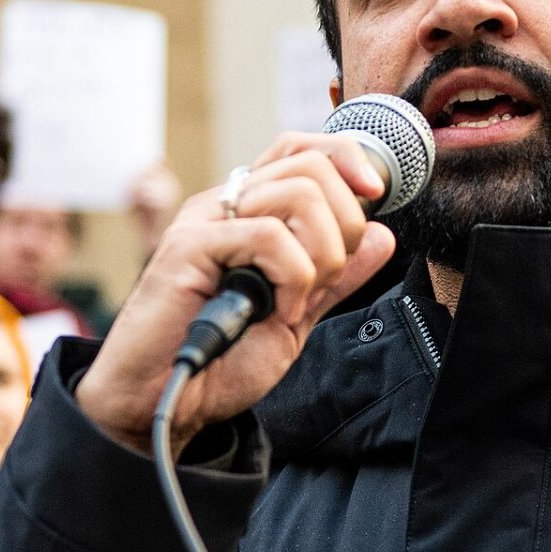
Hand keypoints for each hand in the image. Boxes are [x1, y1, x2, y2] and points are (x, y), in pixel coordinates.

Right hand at [80, 134, 395, 456]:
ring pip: (299, 194)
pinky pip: (269, 235)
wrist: (168, 400)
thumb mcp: (298, 316)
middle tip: (326, 280)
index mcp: (250, 214)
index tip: (375, 194)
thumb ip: (337, 278)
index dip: (346, 159)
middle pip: (311, 166)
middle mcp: (227, 206)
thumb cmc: (220, 360)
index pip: (302, 151)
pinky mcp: (189, 245)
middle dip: (345, 225)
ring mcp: (206, 221)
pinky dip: (292, 279)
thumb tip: (383, 236)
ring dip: (321, 256)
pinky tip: (276, 312)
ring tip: (297, 302)